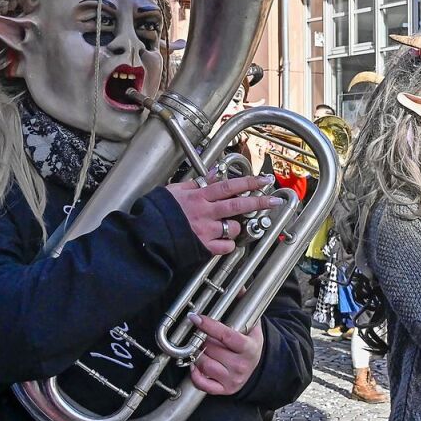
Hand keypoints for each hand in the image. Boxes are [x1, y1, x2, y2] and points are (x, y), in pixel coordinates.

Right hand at [166, 174, 282, 254]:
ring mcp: (206, 231)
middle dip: (259, 202)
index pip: (229, 186)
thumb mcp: (174, 190)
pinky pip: (226, 246)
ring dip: (237, 226)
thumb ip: (195, 182)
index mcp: (199, 196)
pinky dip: (229, 243)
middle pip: (239, 205)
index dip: (249, 182)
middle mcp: (206, 212)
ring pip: (234, 227)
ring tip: (231, 225)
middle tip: (274, 201)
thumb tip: (214, 173)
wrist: (146, 237)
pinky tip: (223, 240)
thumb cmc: (157, 213)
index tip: (264, 180)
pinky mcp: (204, 247)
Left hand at [188, 313, 263, 394]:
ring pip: (205, 365)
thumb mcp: (252, 324)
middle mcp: (241, 365)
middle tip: (199, 333)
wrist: (257, 366)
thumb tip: (240, 287)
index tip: (196, 317)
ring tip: (200, 347)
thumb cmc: (250, 343)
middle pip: (212, 349)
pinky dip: (195, 375)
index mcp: (249, 348)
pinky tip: (196, 365)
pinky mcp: (224, 390)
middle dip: (202, 339)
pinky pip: (203, 385)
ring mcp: (232, 379)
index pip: (226, 336)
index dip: (209, 326)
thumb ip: (245, 305)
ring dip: (198, 354)